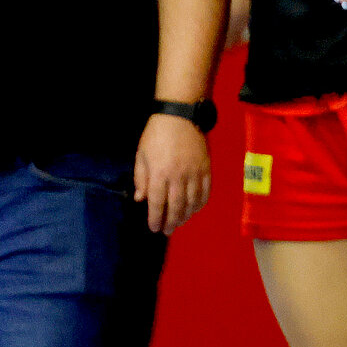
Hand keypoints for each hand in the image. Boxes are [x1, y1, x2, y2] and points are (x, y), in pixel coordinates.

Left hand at [134, 113, 209, 234]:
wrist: (180, 115)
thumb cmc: (156, 134)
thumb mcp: (141, 155)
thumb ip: (140, 178)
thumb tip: (141, 199)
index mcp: (159, 174)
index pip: (157, 203)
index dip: (155, 219)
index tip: (154, 228)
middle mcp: (178, 177)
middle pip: (176, 207)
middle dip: (171, 222)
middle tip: (167, 231)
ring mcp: (194, 173)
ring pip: (192, 202)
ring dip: (186, 216)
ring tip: (180, 222)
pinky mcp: (206, 168)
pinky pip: (205, 192)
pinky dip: (200, 203)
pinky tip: (195, 208)